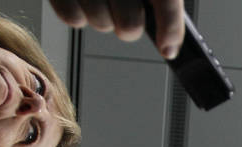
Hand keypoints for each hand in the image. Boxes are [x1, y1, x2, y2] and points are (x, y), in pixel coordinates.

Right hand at [47, 0, 184, 57]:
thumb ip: (162, 1)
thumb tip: (170, 40)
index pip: (165, 1)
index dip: (170, 28)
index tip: (168, 48)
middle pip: (130, 26)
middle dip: (130, 26)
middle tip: (127, 14)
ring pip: (101, 23)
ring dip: (103, 17)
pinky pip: (71, 17)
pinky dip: (77, 13)